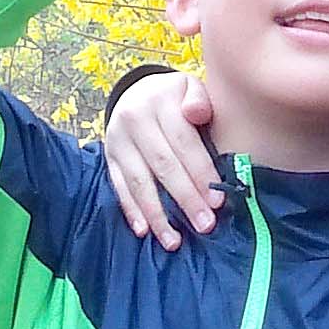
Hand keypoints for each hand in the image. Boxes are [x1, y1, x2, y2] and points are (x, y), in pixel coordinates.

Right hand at [102, 70, 224, 245]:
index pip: (183, 142)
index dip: (201, 172)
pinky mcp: (110, 158)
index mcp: (160, 102)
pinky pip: (119, 187)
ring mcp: (118, 141)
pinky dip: (131, 210)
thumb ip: (199, 98)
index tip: (218, 201)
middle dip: (185, 198)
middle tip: (205, 225)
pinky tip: (144, 231)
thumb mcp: (189, 86)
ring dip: (157, 214)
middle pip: (163, 165)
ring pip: (138, 181)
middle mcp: (135, 120)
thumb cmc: (175, 97)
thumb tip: (197, 113)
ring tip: (174, 241)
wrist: (137, 92)